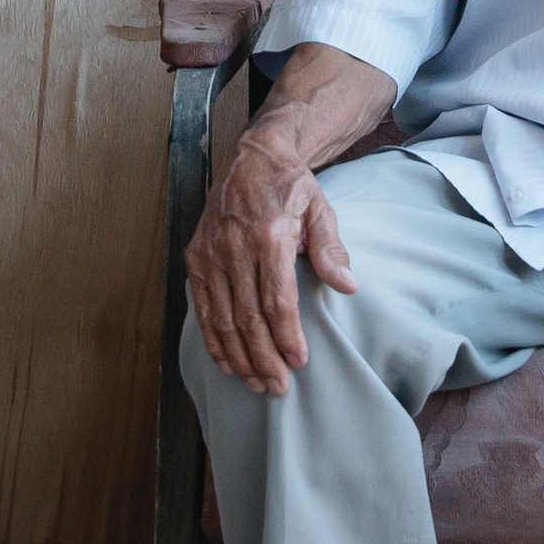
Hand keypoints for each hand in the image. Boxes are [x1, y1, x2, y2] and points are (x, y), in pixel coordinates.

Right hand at [187, 133, 358, 397]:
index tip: (298, 362)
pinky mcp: (195, 257)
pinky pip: (202, 306)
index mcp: (268, 236)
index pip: (276, 299)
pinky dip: (213, 337)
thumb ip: (332, 249)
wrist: (253, 157)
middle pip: (247, 316)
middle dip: (263, 357)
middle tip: (278, 387)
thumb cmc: (291, 187)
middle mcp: (233, 247)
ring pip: (222, 317)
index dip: (286, 336)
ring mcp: (210, 254)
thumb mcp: (320, 209)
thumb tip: (348, 285)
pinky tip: (226, 361)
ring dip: (238, 355)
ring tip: (255, 382)